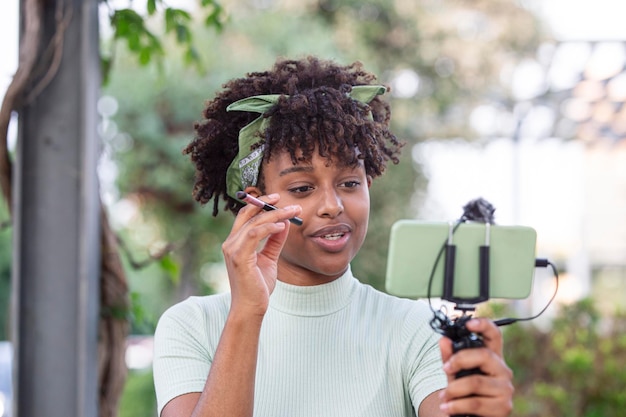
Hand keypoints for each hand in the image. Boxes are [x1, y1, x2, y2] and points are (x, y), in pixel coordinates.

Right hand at [221, 193, 300, 317]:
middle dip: (267, 203)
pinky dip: (269, 227)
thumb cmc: (258, 286)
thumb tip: (283, 223)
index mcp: (235, 242)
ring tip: (292, 212)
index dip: (260, 204)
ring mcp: (232, 249)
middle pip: (248, 214)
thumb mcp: (269, 259)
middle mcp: (231, 243)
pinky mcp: (239, 257)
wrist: (251, 308)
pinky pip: (254, 234)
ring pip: (254, 222)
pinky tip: (282, 226)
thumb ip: (274, 241)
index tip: (278, 199)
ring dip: (275, 214)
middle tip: (286, 199)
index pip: (246, 216)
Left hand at [438, 318, 513, 416]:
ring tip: (443, 397)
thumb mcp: (455, 373)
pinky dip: (456, 406)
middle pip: (484, 355)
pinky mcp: (503, 407)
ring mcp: (506, 389)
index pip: (495, 336)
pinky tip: (448, 408)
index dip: (484, 326)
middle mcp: (503, 371)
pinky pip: (475, 403)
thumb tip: (443, 340)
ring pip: (476, 382)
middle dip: (459, 360)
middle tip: (445, 368)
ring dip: (453, 389)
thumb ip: (449, 357)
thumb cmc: (464, 393)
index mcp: (492, 358)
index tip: (468, 323)